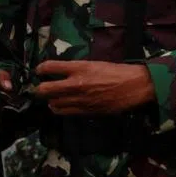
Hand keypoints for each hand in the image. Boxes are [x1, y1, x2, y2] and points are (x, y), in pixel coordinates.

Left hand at [33, 60, 154, 115]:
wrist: (135, 87)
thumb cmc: (118, 72)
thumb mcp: (96, 64)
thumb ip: (78, 69)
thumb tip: (63, 72)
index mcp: (80, 68)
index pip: (50, 67)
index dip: (41, 69)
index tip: (40, 70)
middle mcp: (76, 84)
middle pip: (44, 89)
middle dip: (40, 88)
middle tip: (42, 87)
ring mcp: (79, 100)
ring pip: (52, 103)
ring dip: (50, 100)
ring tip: (54, 97)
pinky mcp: (85, 111)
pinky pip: (64, 112)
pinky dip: (60, 109)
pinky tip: (64, 105)